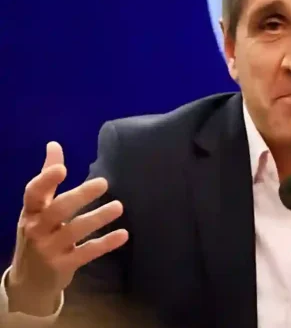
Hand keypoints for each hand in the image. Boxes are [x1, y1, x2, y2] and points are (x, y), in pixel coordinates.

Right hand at [7, 141, 128, 315]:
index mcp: (31, 211)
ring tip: (119, 206)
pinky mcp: (63, 266)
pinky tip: (123, 234)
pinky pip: (86, 253)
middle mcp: (37, 229)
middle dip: (79, 196)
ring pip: (74, 231)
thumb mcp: (38, 208)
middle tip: (103, 182)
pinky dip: (105, 244)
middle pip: (58, 210)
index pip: (34, 193)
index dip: (46, 180)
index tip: (62, 168)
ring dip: (97, 218)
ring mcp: (49, 249)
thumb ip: (48, 177)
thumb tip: (54, 145)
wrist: (29, 281)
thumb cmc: (38, 234)